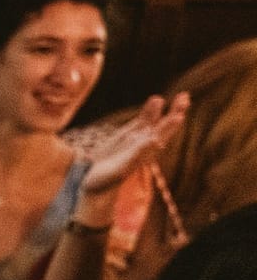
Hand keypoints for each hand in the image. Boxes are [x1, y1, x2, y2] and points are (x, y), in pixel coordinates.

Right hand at [77, 92, 189, 215]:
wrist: (93, 183)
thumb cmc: (106, 180)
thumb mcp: (121, 168)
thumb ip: (138, 153)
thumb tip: (156, 140)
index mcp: (146, 152)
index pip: (161, 136)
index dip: (170, 126)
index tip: (179, 116)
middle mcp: (145, 144)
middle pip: (164, 126)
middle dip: (176, 112)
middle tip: (185, 97)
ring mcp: (137, 139)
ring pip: (155, 121)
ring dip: (167, 109)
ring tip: (182, 96)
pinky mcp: (127, 135)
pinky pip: (142, 120)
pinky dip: (150, 110)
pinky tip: (156, 100)